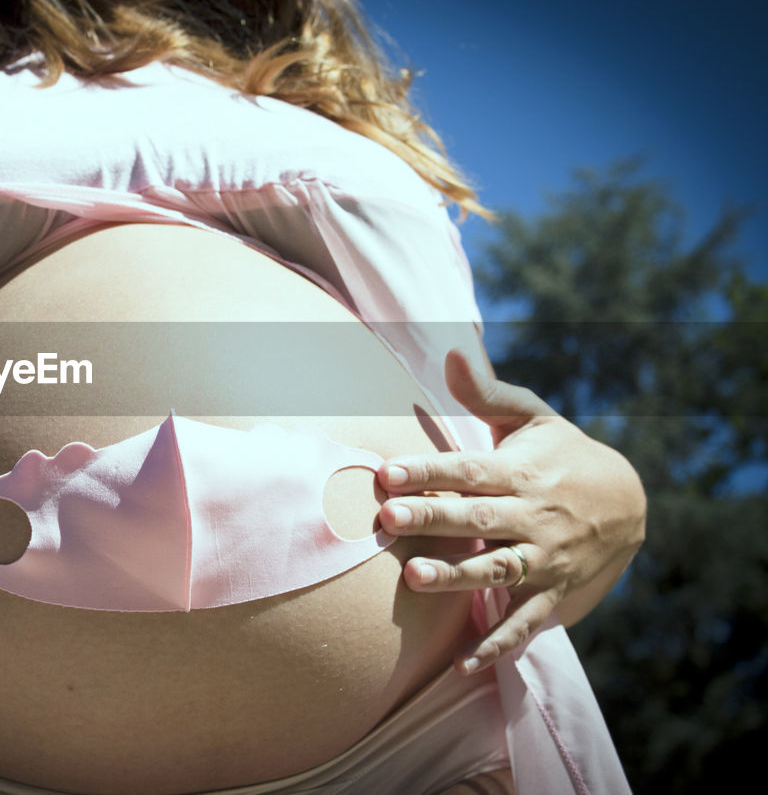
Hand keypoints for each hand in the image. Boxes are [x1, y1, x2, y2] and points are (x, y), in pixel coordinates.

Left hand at [377, 349, 645, 673]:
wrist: (631, 505)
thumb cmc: (561, 454)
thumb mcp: (532, 418)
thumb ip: (485, 393)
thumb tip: (452, 352)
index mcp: (519, 472)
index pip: (468, 469)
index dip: (428, 470)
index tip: (387, 471)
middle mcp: (530, 517)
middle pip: (476, 518)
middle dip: (432, 519)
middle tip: (387, 519)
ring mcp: (542, 560)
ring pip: (496, 570)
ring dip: (456, 577)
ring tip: (413, 578)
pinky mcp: (550, 595)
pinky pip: (523, 624)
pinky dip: (497, 646)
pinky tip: (463, 664)